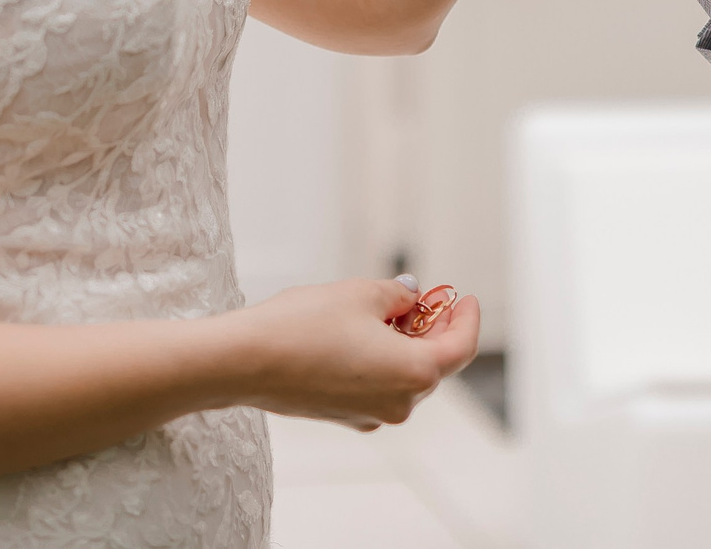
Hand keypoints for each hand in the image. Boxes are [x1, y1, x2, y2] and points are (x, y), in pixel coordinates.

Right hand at [225, 278, 480, 429]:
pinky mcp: (344, 416)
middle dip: (433, 329)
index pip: (460, 348)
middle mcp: (399, 404)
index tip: (464, 297)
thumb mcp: (361, 293)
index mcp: (414, 374)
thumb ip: (397, 295)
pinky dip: (380, 361)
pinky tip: (361, 334)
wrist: (245, 362)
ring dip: (404, 344)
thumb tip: (408, 297)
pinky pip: (377, 387)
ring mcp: (370, 415)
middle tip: (425, 298)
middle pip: (433, 364)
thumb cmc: (304, 325)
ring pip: (403, 376)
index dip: (466, 318)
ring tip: (388, 310)